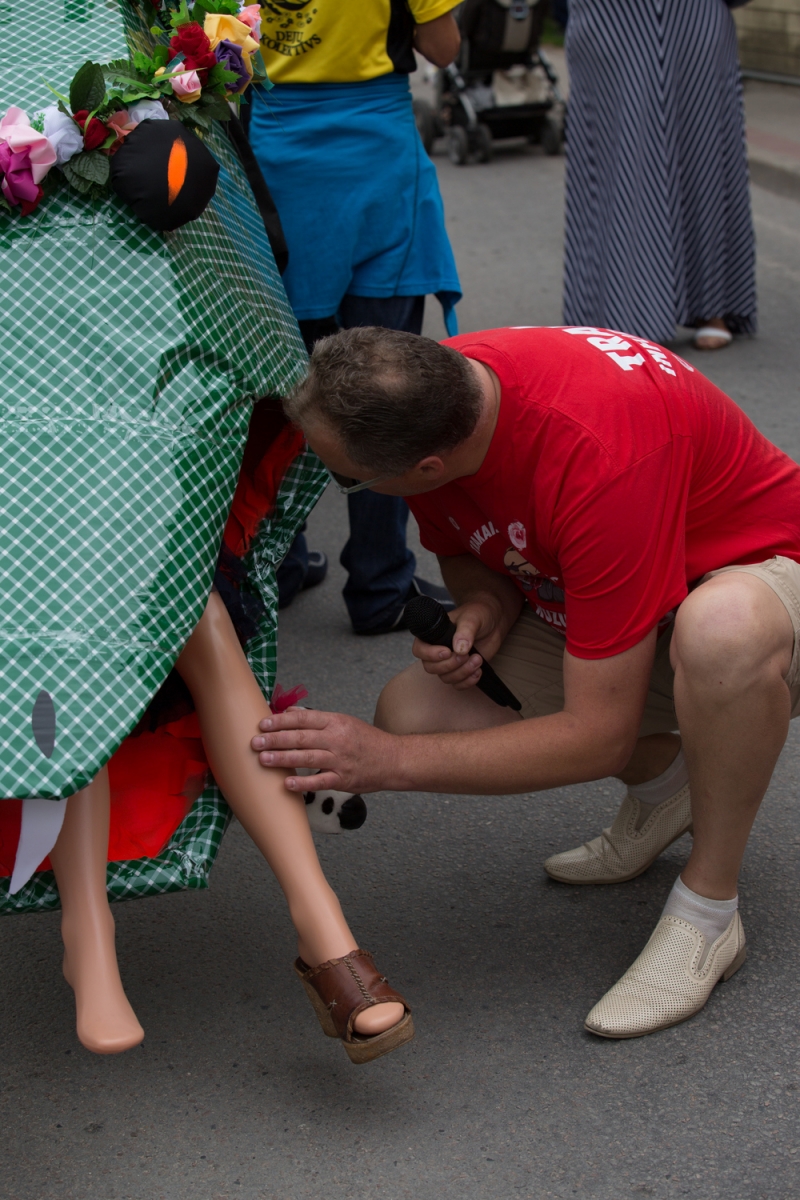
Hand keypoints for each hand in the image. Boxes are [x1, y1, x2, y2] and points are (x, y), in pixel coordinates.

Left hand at [251, 707, 402, 793]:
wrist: (393, 759)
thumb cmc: (366, 740)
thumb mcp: (343, 722)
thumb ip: (316, 719)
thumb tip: (288, 712)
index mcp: (335, 722)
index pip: (303, 719)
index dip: (281, 721)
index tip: (262, 723)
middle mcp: (337, 739)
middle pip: (301, 738)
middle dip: (275, 739)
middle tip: (255, 742)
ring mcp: (340, 760)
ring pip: (307, 758)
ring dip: (282, 758)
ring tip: (263, 759)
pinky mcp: (343, 780)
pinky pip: (320, 782)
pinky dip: (302, 783)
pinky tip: (286, 783)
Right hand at [412, 599, 505, 689]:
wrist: (493, 622)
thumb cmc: (478, 614)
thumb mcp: (472, 618)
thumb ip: (465, 631)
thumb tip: (458, 648)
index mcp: (433, 635)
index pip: (420, 650)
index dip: (430, 654)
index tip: (448, 652)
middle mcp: (437, 650)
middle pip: (431, 667)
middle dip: (450, 665)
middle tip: (467, 655)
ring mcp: (449, 662)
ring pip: (446, 678)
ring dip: (462, 672)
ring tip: (478, 659)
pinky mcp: (461, 671)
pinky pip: (458, 685)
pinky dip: (468, 682)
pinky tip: (478, 671)